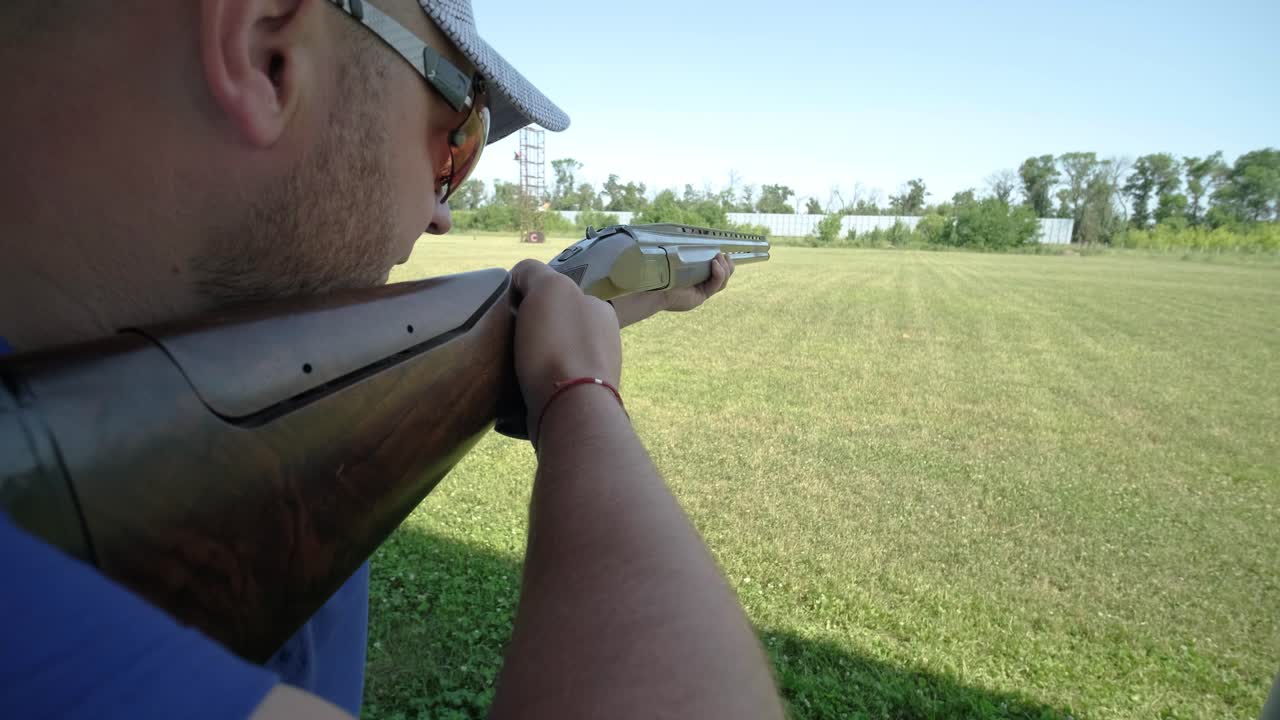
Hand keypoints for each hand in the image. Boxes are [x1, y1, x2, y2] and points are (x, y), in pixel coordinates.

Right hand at [510, 259, 621, 439]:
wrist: (569, 408)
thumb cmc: (560, 342)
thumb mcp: (548, 288)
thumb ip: (534, 272)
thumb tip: (520, 277)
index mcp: (602, 312)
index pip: (563, 295)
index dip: (534, 297)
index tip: (512, 310)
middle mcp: (604, 342)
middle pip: (556, 327)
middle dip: (533, 330)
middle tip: (505, 337)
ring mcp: (593, 377)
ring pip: (552, 358)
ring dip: (531, 359)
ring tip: (506, 364)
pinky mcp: (577, 405)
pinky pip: (548, 386)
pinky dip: (532, 385)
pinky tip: (516, 388)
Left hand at [660, 253, 734, 312]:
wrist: (654, 288)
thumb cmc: (662, 272)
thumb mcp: (678, 259)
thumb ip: (687, 252)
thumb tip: (690, 234)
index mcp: (697, 276)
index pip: (717, 270)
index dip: (724, 262)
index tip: (721, 251)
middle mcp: (701, 285)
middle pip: (724, 277)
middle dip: (728, 265)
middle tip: (723, 255)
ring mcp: (701, 292)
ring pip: (723, 282)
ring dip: (724, 268)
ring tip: (718, 258)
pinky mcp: (701, 297)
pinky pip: (715, 286)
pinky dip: (718, 274)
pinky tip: (714, 264)